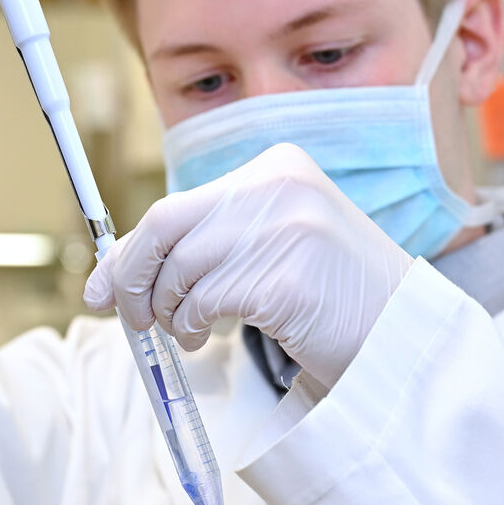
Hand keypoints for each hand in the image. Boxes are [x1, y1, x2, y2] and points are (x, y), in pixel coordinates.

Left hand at [83, 143, 414, 388]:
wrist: (402, 337)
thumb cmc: (329, 295)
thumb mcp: (268, 245)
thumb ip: (202, 243)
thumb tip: (112, 270)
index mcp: (275, 167)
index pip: (176, 204)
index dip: (130, 250)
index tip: (101, 286)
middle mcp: (279, 186)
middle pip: (166, 226)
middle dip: (133, 278)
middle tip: (132, 318)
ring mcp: (285, 228)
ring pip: (180, 270)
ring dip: (170, 312)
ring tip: (190, 331)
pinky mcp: (285, 278)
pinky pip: (205, 302)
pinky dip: (192, 325)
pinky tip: (208, 336)